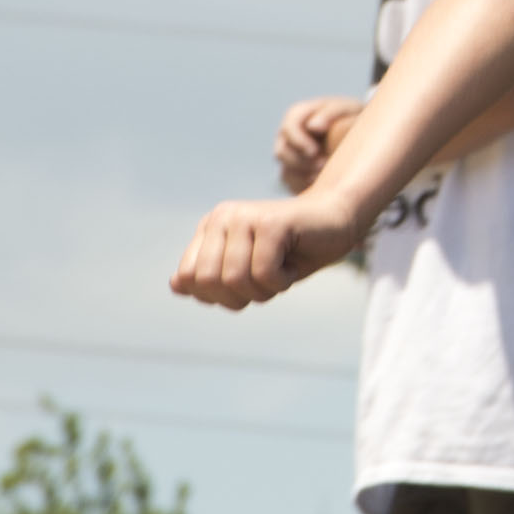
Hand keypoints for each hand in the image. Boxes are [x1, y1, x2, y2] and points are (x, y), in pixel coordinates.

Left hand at [170, 194, 358, 310]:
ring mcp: (244, 217)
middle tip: (267, 281)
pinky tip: (293, 265)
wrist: (337, 221)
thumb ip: (212, 276)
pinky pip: (264, 273)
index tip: (247, 285)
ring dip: (264, 290)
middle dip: (240, 296)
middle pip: (209, 283)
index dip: (217, 296)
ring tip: (281, 271)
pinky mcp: (270, 223)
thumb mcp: (248, 269)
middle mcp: (221, 217)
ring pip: (236, 280)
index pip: (189, 279)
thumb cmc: (293, 250)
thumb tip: (176, 285)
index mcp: (210, 227)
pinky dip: (282, 282)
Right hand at [273, 95, 363, 192]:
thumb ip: (330, 113)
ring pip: (286, 173)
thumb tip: (313, 126)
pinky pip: (293, 187)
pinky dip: (307, 188)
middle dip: (301, 162)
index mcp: (297, 116)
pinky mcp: (296, 176)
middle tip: (323, 166)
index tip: (314, 151)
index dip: (298, 141)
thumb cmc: (351, 118)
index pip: (288, 128)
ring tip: (325, 176)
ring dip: (305, 177)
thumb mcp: (346, 109)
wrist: (361, 138)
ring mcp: (290, 157)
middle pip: (281, 153)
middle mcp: (288, 137)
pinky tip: (323, 185)